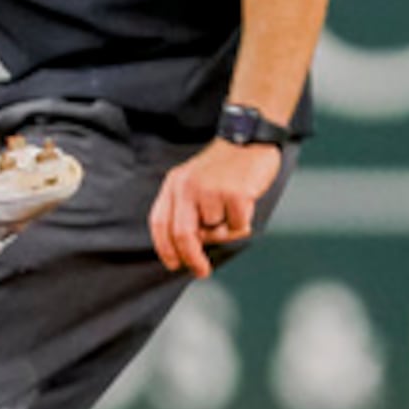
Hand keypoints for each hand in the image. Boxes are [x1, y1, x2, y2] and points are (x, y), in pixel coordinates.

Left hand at [149, 139, 279, 278]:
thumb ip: (187, 208)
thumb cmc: (222, 166)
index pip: (160, 222)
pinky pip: (237, 227)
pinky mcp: (236, 195)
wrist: (247, 137)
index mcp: (174, 184)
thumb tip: (190, 245)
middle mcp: (188, 187)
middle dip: (191, 258)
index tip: (173, 264)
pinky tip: (246, 203)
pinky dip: (242, 224)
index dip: (164, 248)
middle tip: (201, 272)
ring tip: (233, 210)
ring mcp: (212, 191)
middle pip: (183, 235)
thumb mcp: (194, 181)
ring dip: (226, 231)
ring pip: (216, 232)